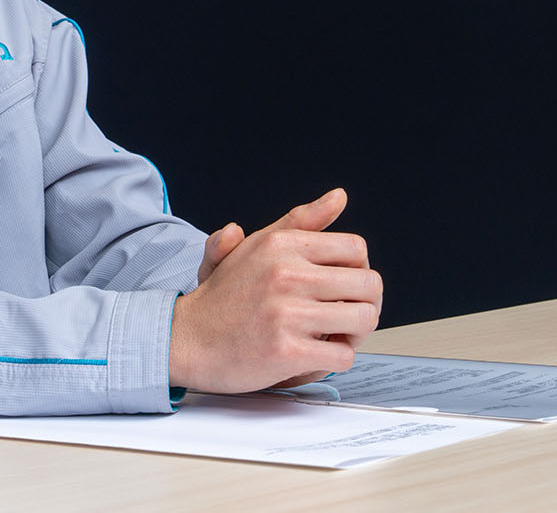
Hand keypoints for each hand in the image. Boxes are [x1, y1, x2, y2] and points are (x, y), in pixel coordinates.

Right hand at [169, 188, 381, 393]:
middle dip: (364, 303)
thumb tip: (339, 197)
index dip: (358, 270)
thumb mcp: (258, 246)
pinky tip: (316, 354)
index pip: (356, 249)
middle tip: (344, 315)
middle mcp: (286, 274)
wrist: (186, 338)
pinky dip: (335, 359)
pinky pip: (344, 355)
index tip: (343, 286)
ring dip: (355, 333)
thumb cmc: (224, 295)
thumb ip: (302, 221)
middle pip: (369, 285)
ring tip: (333, 334)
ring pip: (364, 320)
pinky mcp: (287, 351)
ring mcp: (286, 313)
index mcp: (282, 245)